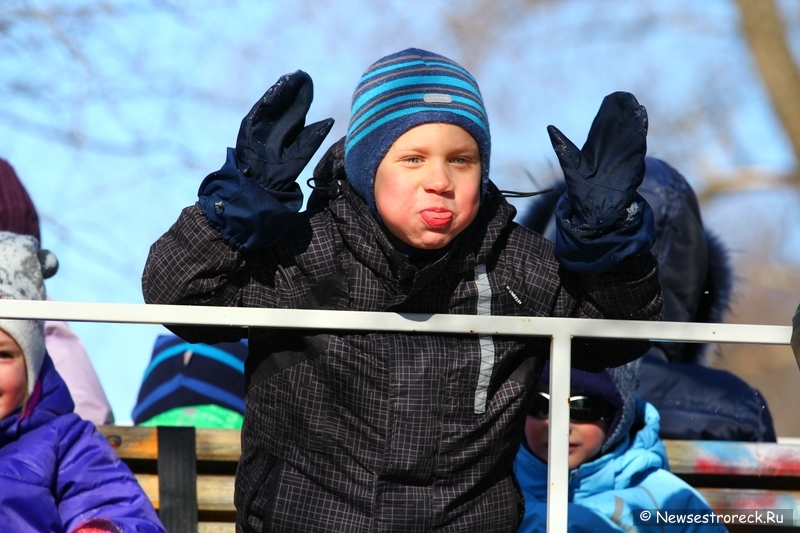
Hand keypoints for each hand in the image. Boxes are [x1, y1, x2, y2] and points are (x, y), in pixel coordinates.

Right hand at [235, 70, 333, 191]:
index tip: (308, 80)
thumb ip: (313, 137)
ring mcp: (263, 122)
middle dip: (291, 87)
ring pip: (272, 102)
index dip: (303, 93)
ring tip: (288, 78)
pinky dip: (266, 101)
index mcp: (290, 126)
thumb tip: (330, 120)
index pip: (297, 105)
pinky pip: (259, 110)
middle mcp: (277, 122)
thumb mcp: (302, 151)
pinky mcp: (251, 126)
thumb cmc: (284, 170)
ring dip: (279, 89)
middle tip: (300, 74)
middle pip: (285, 100)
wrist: (264, 181)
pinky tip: (274, 91)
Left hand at [547, 92, 646, 229]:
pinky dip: (640, 131)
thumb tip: (550, 127)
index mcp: (597, 150)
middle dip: (624, 113)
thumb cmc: (581, 189)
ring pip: (630, 134)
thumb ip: (562, 145)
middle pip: (619, 128)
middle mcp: (612, 151)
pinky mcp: (632, 164)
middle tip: (625, 96)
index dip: (609, 113)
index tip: (612, 98)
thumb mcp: (570, 163)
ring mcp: (623, 157)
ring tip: (635, 104)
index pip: (604, 127)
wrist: (595, 209)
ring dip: (633, 120)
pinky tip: (642, 117)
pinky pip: (638, 145)